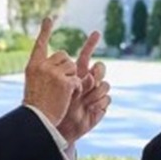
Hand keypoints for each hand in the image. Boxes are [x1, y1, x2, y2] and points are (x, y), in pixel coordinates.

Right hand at [23, 17, 81, 125]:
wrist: (37, 119)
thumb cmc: (36, 105)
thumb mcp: (34, 84)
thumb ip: (44, 71)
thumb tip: (61, 62)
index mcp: (33, 66)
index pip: (40, 44)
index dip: (45, 31)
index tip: (49, 18)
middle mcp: (43, 66)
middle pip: (63, 55)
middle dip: (66, 67)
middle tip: (60, 83)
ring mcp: (55, 73)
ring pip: (73, 67)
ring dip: (72, 78)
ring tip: (62, 92)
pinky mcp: (66, 82)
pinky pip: (78, 80)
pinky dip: (76, 89)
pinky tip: (68, 97)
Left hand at [57, 30, 111, 144]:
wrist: (58, 127)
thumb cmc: (53, 107)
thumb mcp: (57, 88)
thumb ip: (67, 76)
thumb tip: (84, 70)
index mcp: (76, 74)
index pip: (85, 55)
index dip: (91, 43)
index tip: (96, 32)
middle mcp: (88, 81)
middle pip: (100, 68)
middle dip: (98, 72)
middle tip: (88, 80)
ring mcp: (95, 93)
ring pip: (105, 85)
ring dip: (95, 93)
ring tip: (84, 101)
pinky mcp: (101, 106)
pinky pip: (107, 100)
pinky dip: (98, 104)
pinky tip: (89, 109)